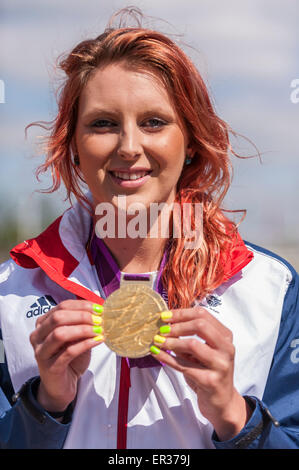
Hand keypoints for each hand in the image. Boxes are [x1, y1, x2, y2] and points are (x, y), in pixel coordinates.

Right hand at [29, 299, 103, 411]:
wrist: (62, 386)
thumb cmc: (70, 358)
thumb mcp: (76, 336)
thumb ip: (82, 324)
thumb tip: (99, 311)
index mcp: (43, 323)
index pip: (62, 307)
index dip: (82, 306)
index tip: (99, 308)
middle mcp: (37, 336)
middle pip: (58, 318)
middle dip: (82, 316)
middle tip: (100, 319)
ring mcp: (41, 352)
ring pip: (60, 333)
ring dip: (83, 330)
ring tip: (99, 330)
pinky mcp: (50, 367)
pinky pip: (68, 352)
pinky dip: (85, 344)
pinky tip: (98, 341)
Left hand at [151, 307, 251, 440]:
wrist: (221, 401)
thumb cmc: (208, 371)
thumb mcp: (201, 351)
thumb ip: (187, 337)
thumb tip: (165, 324)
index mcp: (224, 336)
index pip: (203, 315)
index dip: (181, 313)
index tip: (164, 316)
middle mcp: (226, 348)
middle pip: (200, 325)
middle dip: (177, 325)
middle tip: (161, 329)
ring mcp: (220, 364)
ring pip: (192, 344)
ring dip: (171, 342)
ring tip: (158, 341)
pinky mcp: (211, 381)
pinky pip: (184, 366)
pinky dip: (167, 358)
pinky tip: (157, 353)